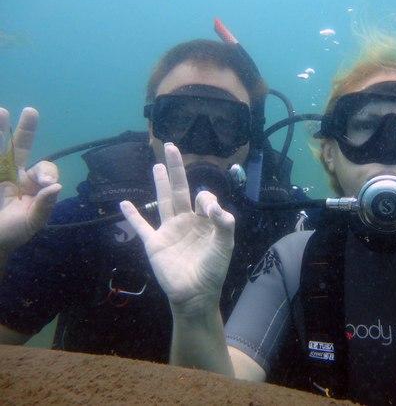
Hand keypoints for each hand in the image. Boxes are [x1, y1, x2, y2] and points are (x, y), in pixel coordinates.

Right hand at [0, 107, 60, 254]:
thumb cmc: (14, 233)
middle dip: (25, 130)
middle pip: (19, 148)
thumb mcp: (32, 222)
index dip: (45, 173)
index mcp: (30, 184)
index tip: (45, 183)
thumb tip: (56, 186)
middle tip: (31, 111)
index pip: (43, 169)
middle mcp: (12, 174)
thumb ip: (43, 206)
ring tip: (1, 112)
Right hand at [120, 143, 234, 311]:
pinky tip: (124, 204)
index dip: (206, 198)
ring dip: (160, 183)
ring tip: (157, 166)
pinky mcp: (154, 243)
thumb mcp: (225, 244)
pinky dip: (132, 215)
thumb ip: (223, 222)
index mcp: (204, 221)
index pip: (203, 198)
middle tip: (171, 147)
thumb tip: (211, 203)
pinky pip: (141, 226)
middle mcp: (186, 221)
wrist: (195, 294)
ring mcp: (169, 230)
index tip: (209, 209)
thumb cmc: (213, 270)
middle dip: (176, 168)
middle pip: (180, 189)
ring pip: (163, 201)